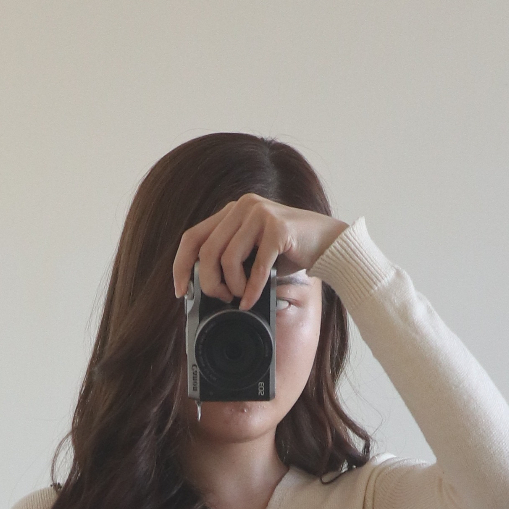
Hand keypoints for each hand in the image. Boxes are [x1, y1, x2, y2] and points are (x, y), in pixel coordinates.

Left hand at [172, 195, 347, 310]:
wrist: (328, 243)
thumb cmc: (289, 252)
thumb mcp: (252, 253)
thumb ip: (229, 258)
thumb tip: (203, 286)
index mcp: (232, 211)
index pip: (192, 237)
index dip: (181, 266)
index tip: (181, 291)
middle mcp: (243, 206)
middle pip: (206, 251)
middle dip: (209, 283)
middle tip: (221, 299)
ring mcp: (260, 214)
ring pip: (227, 259)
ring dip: (232, 287)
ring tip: (241, 296)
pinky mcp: (278, 228)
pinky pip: (255, 267)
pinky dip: (251, 290)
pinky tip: (250, 302)